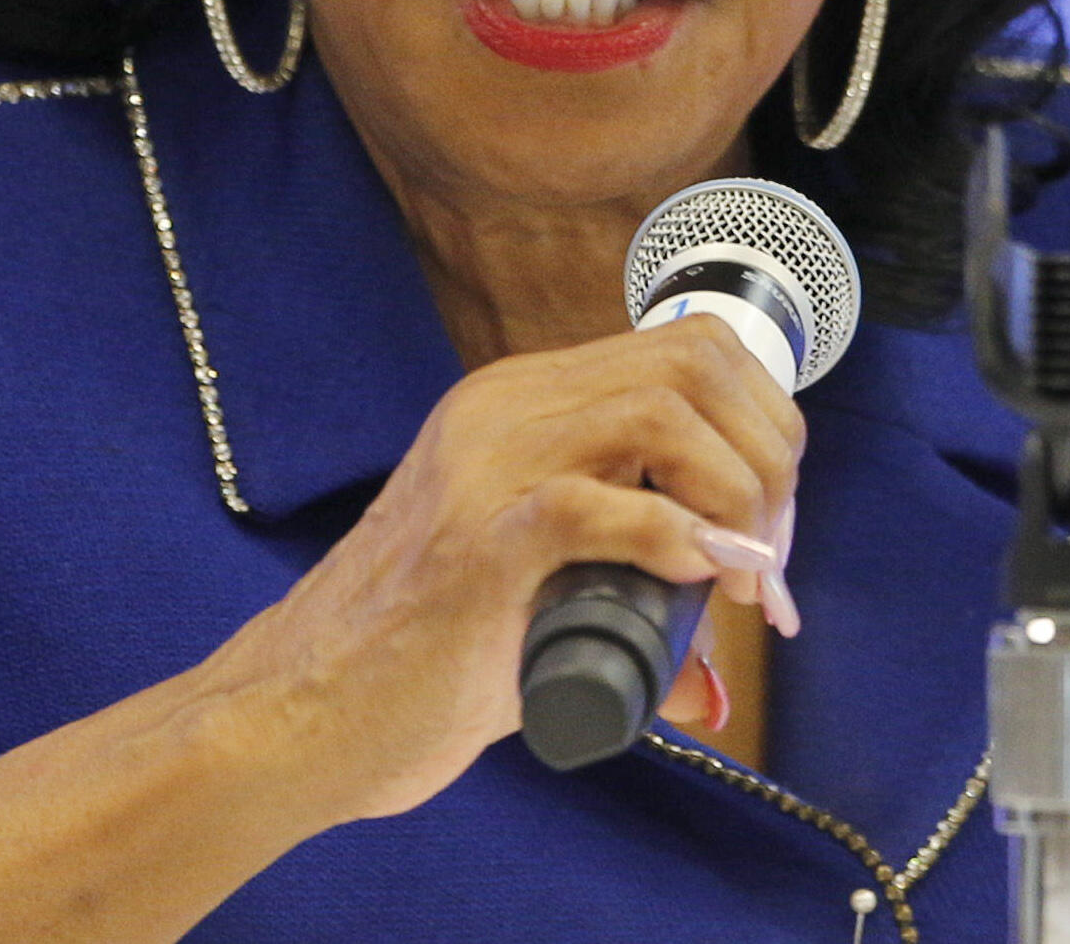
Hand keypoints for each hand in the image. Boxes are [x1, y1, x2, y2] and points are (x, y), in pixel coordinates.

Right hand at [0, 313, 804, 943]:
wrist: (297, 717)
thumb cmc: (411, 670)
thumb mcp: (534, 617)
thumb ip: (619, 624)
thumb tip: (710, 686)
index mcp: (519, 406)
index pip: (684, 351)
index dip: (761, 427)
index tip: (772, 529)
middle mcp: (503, 410)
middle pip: (691, 361)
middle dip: (769, 455)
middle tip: (771, 560)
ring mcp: (486, 466)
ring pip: (660, 408)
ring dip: (738, 493)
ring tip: (747, 579)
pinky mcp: (475, 542)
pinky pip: (595, 503)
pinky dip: (673, 535)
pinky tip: (704, 576)